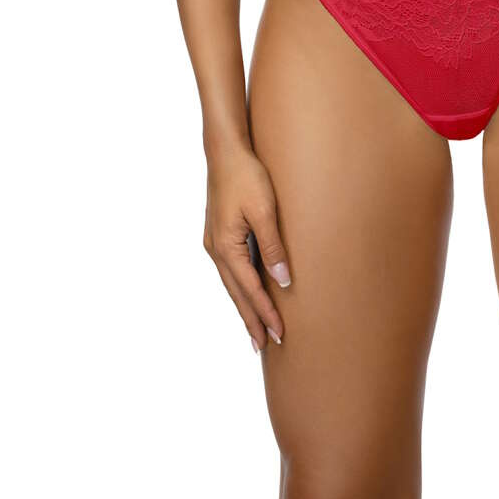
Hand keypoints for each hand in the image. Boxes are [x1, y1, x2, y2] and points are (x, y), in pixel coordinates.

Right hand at [203, 144, 289, 352]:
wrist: (225, 151)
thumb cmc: (248, 176)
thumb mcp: (265, 211)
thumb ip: (274, 247)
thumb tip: (283, 280)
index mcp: (225, 247)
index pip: (249, 290)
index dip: (265, 313)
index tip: (278, 335)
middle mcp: (215, 250)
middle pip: (236, 294)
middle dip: (251, 320)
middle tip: (265, 347)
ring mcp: (214, 243)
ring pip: (231, 285)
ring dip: (244, 307)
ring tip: (255, 330)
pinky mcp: (218, 235)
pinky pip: (230, 271)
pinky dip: (240, 289)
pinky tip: (247, 295)